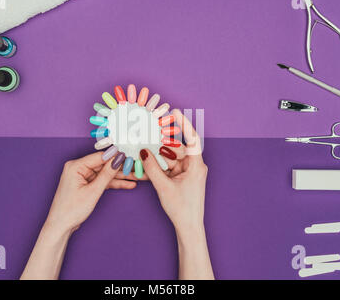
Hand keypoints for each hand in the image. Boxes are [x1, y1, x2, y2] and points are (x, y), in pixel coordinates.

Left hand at [45, 151, 136, 233]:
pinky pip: (102, 180)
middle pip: (104, 165)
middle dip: (121, 168)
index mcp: (75, 166)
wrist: (61, 226)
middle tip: (136, 168)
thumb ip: (106, 175)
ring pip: (105, 173)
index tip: (130, 157)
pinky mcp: (86, 184)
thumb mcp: (93, 191)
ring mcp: (82, 176)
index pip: (100, 157)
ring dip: (120, 177)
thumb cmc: (69, 210)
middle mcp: (78, 168)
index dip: (116, 157)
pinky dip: (114, 183)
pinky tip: (127, 184)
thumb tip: (117, 160)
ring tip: (136, 177)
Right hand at [141, 109, 212, 279]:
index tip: (174, 112)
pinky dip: (159, 166)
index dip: (183, 124)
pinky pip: (169, 167)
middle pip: (176, 148)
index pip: (191, 139)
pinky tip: (146, 164)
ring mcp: (188, 172)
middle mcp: (194, 166)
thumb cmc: (182, 208)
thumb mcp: (164, 187)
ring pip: (171, 158)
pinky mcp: (182, 178)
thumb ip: (152, 168)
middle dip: (162, 143)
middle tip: (148, 132)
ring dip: (158, 156)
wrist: (188, 227)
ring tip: (143, 149)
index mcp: (196, 165)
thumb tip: (143, 151)